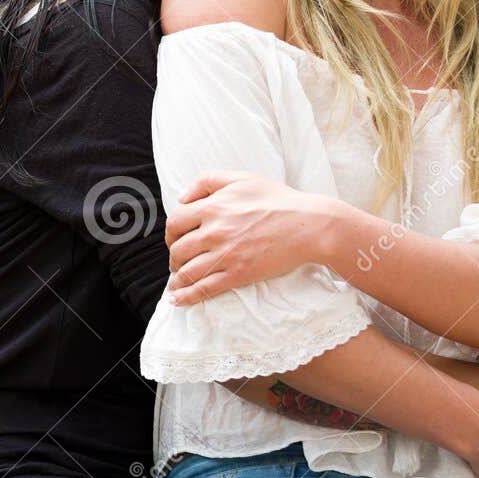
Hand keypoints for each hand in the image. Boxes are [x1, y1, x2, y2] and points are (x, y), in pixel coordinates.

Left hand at [164, 172, 334, 302]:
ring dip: (177, 279)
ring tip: (176, 283)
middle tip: (179, 261)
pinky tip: (178, 299)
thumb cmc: (277, 200)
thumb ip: (208, 181)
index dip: (171, 233)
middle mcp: (214, 232)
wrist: (307, 225)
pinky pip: (204, 288)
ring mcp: (225, 255)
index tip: (176, 239)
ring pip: (187, 271)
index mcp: (213, 207)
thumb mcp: (242, 178)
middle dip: (174, 257)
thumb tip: (182, 197)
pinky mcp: (237, 274)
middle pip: (177, 249)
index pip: (175, 222)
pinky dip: (186, 296)